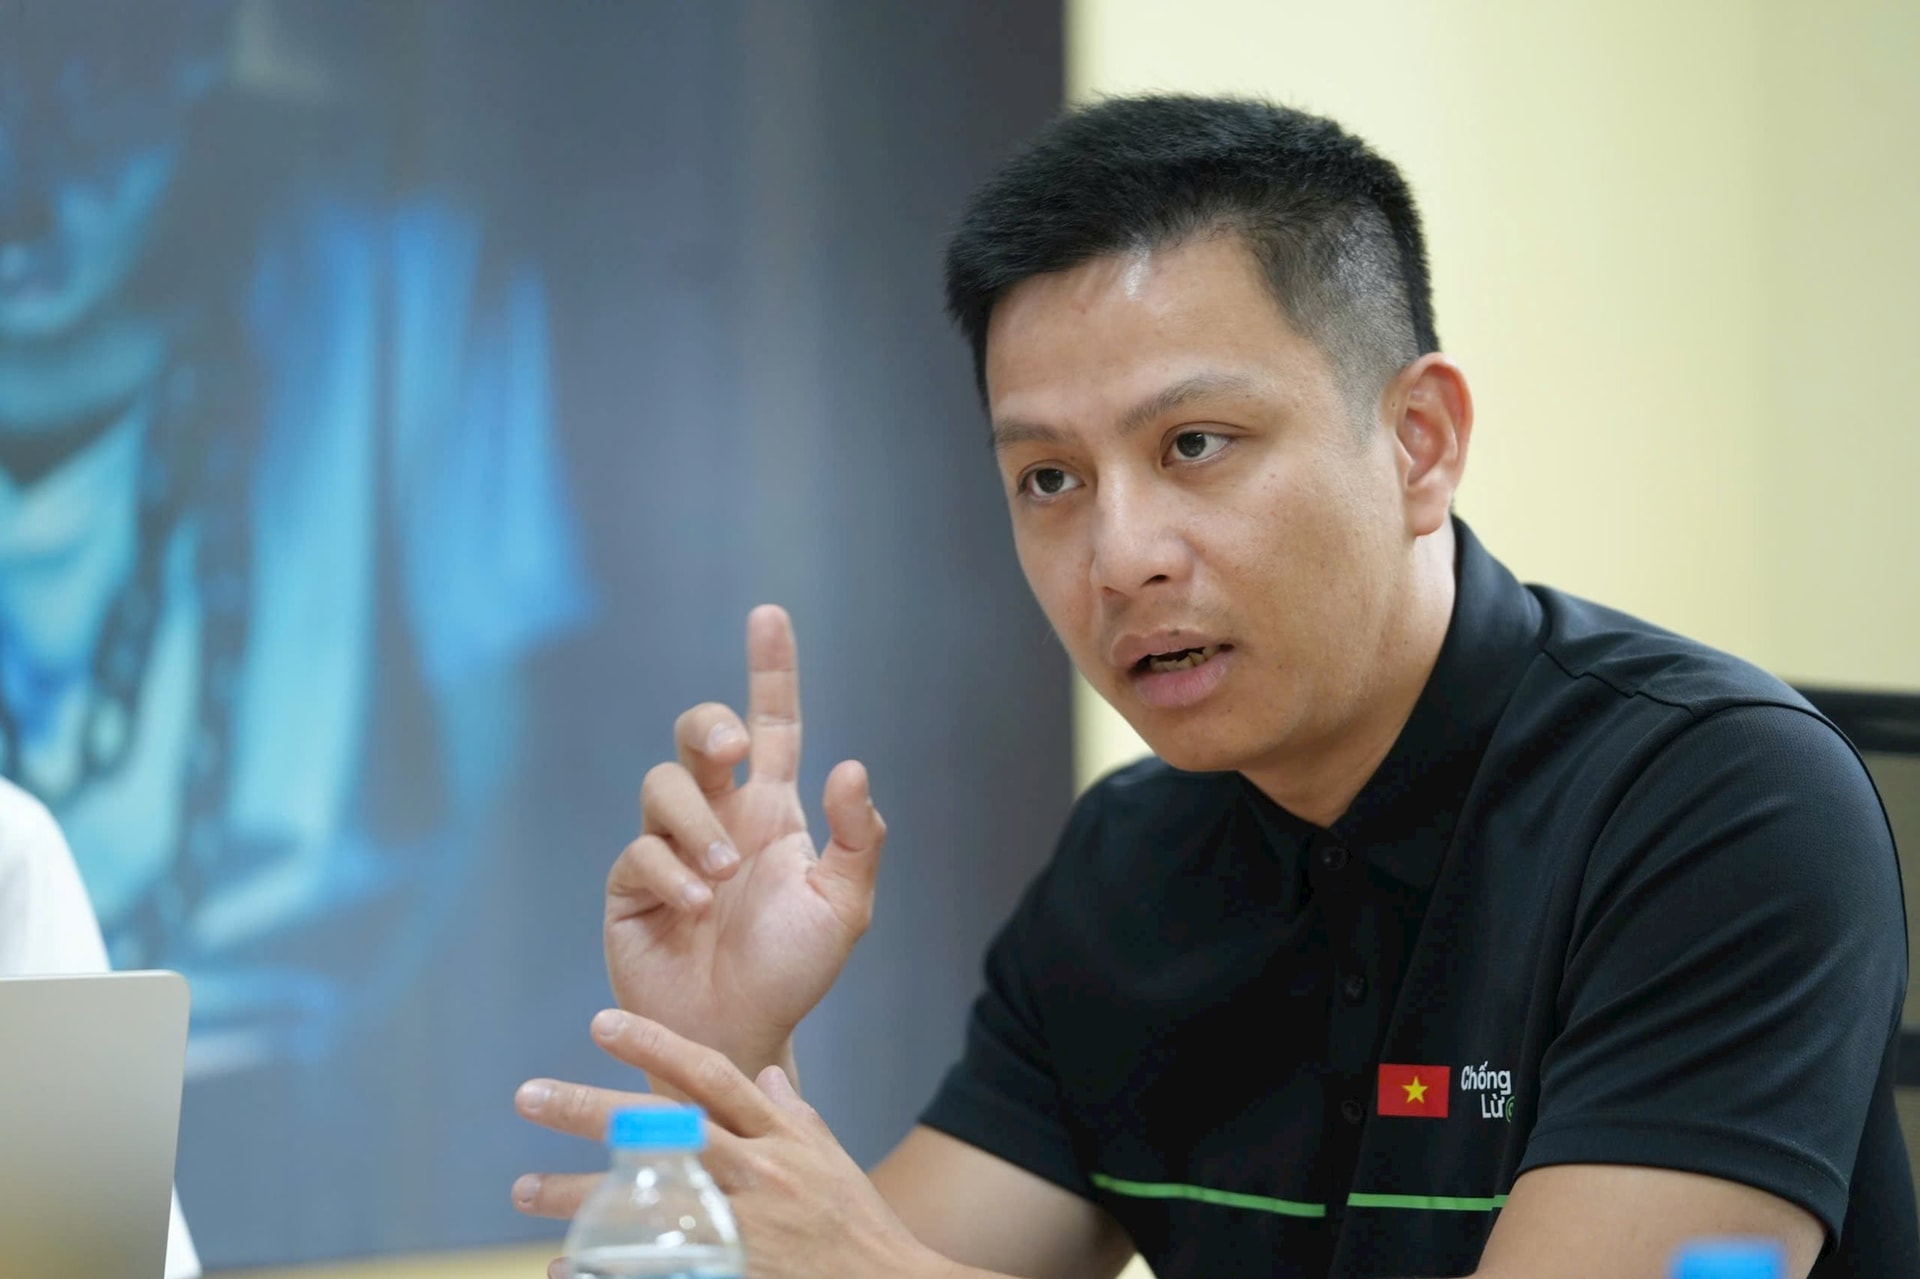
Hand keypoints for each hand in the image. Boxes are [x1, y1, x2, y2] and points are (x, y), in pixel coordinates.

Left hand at [514, 1011, 947, 1278]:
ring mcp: (741, 1231)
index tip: (601, 1022)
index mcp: (778, 1137)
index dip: (655, 1043)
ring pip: (646, 1201)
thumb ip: (792, 1113)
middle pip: (662, 1131)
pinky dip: (609, 1269)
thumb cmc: (857, 1224)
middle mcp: (756, 1176)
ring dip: (579, 1197)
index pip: (710, 1075)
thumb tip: (760, 1073)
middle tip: (529, 1095)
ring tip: (525, 1188)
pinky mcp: (730, 1274)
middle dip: (591, 1110)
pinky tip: (567, 1265)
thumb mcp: (830, 1157)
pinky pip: (656, 1269)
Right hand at [607, 605, 885, 1078]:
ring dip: (697, 822)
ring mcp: (670, 849)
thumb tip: (851, 766)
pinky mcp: (630, 888)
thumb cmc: (793, 969)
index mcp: (772, 811)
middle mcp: (719, 818)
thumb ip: (857, 838)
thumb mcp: (845, 906)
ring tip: (723, 876)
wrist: (741, 1035)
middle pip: (698, 734)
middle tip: (730, 751)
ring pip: (663, 786)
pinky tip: (696, 906)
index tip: (769, 615)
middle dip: (708, 723)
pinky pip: (639, 851)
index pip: (773, 725)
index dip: (769, 669)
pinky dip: (670, 871)